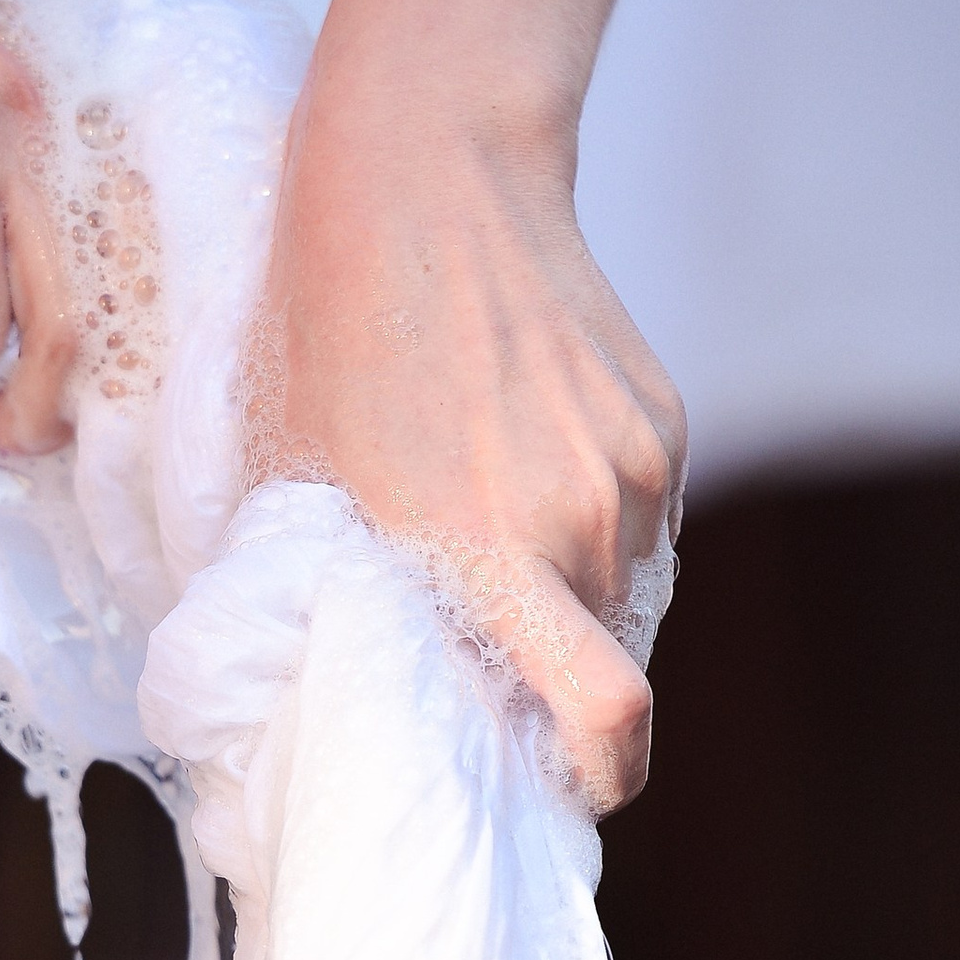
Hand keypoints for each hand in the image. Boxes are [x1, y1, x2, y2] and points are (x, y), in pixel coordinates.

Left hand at [252, 40, 685, 812]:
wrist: (423, 172)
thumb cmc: (328, 329)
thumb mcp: (297, 482)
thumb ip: (335, 596)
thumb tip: (335, 691)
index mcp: (486, 548)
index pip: (604, 713)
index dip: (602, 774)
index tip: (571, 786)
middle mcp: (578, 519)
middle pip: (601, 660)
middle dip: (555, 674)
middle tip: (483, 639)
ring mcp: (631, 467)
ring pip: (620, 588)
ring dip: (568, 589)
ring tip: (486, 514)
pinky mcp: (661, 421)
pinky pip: (637, 517)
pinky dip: (588, 516)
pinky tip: (520, 449)